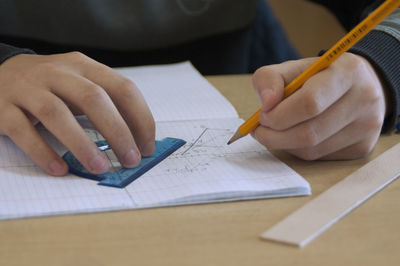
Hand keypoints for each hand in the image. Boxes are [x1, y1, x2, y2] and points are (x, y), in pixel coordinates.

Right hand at [0, 52, 154, 174]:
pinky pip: (23, 131)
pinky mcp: (2, 107)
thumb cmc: (51, 86)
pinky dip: (43, 152)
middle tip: (131, 160)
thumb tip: (138, 139)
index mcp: (84, 67)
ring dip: (83, 145)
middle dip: (118, 132)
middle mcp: (57, 73)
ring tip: (100, 168)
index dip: (140, 119)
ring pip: (57, 114)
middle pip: (93, 99)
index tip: (147, 147)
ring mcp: (27, 88)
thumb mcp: (80, 85)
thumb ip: (107, 104)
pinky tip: (59, 169)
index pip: (123, 88)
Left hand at [251, 53, 385, 159]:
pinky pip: (319, 157)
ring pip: (312, 149)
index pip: (309, 103)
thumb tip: (266, 105)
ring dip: (284, 144)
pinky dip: (298, 150)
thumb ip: (269, 79)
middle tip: (260, 131)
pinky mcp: (362, 148)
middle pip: (309, 132)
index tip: (262, 116)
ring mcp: (367, 127)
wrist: (358, 85)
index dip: (279, 115)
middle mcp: (365, 100)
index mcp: (348, 72)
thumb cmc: (318, 77)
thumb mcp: (292, 68)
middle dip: (275, 135)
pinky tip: (295, 137)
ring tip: (275, 132)